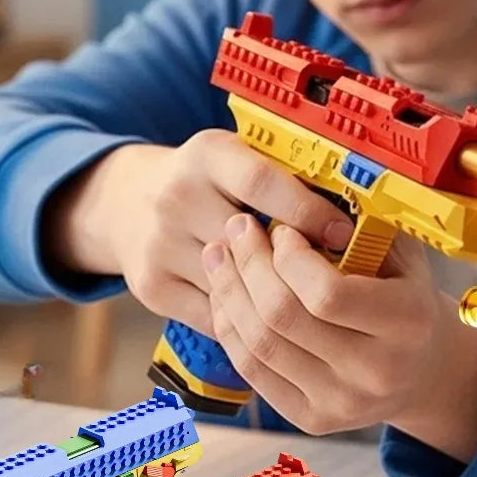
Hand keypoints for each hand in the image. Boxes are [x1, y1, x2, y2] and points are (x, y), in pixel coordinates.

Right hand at [41, 132, 354, 335]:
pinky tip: (266, 317)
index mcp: (207, 154)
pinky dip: (245, 322)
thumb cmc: (204, 185)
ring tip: (306, 302)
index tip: (345, 237)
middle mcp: (177, 195)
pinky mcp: (151, 286)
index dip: (311, 213)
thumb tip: (353, 212)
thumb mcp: (235, 160)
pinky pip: (215, 318)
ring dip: (274, 298)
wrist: (123, 204)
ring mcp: (159, 244)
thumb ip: (283, 178)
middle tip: (335, 280)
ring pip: (235, 287)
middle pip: (251, 242)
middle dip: (297, 264)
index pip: (264, 184)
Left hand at [203, 214, 476, 459]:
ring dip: (229, 292)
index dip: (290, 256)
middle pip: (283, 318)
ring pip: (259, 344)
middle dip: (248, 265)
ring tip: (219, 256)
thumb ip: (359, 228)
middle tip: (236, 230)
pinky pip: (252, 370)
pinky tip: (226, 296)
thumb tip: (295, 190)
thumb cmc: (404, 297)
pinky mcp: (311, 419)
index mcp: (407, 324)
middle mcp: (376, 372)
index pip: (327, 294)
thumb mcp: (401, 255)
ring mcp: (340, 403)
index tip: (280, 229)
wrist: (420, 369)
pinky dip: (230, 327)